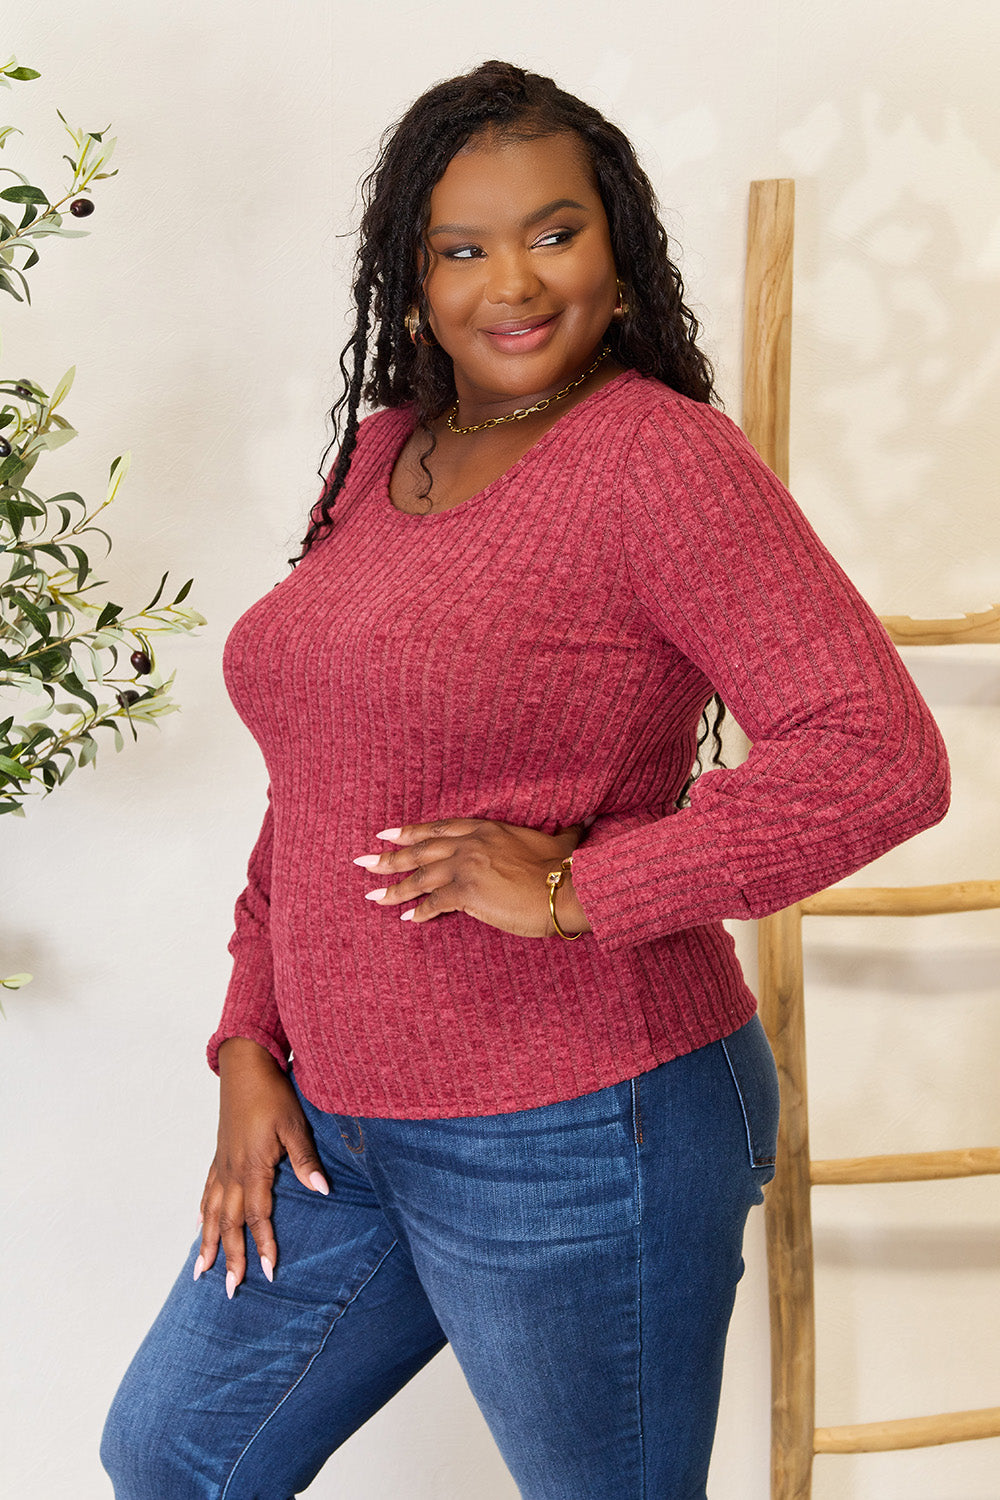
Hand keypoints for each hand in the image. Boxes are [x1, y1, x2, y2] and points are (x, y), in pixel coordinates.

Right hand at [196, 1038, 329, 1296]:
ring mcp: (222, 1163)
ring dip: (208, 1243)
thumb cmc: (273, 1093)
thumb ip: (306, 1161)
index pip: (257, 1216)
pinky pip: (207, 1191)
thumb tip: (322, 1191)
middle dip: (230, 1258)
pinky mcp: (219, 1154)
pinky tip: (199, 1226)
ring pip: (211, 1212)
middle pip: (229, 1223)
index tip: (268, 1273)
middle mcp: (232, 1171)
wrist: (245, 1065)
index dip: (264, 1245)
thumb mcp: (295, 1125)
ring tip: (201, 1272)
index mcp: (253, 1167)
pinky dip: (202, 1213)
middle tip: (231, 1290)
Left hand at [353, 818, 591, 937]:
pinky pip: (434, 904)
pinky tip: (407, 920)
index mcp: (486, 829)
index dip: (410, 832)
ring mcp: (466, 867)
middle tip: (362, 862)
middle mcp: (471, 844)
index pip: (438, 829)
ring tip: (372, 898)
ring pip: (419, 878)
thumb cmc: (566, 867)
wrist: (568, 888)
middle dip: (388, 857)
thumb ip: (566, 832)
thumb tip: (587, 822)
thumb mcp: (561, 841)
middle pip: (420, 851)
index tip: (386, 834)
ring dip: (393, 889)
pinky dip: (419, 913)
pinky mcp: (467, 893)